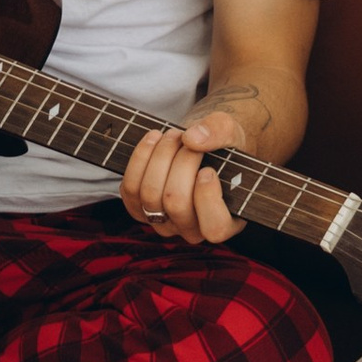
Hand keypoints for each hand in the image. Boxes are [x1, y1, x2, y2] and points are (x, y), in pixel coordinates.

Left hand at [121, 118, 240, 247]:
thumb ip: (219, 132)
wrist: (200, 146)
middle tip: (188, 138)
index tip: (207, 170)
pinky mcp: (140, 209)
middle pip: (176, 204)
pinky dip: (140, 158)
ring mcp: (164, 223)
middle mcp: (193, 229)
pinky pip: (130, 189)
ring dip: (160, 157)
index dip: (207, 198)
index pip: (214, 227)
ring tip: (172, 135)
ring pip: (150, 195)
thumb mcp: (232, 133)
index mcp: (226, 222)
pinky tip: (154, 139)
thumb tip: (192, 139)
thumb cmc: (222, 146)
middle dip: (181, 163)